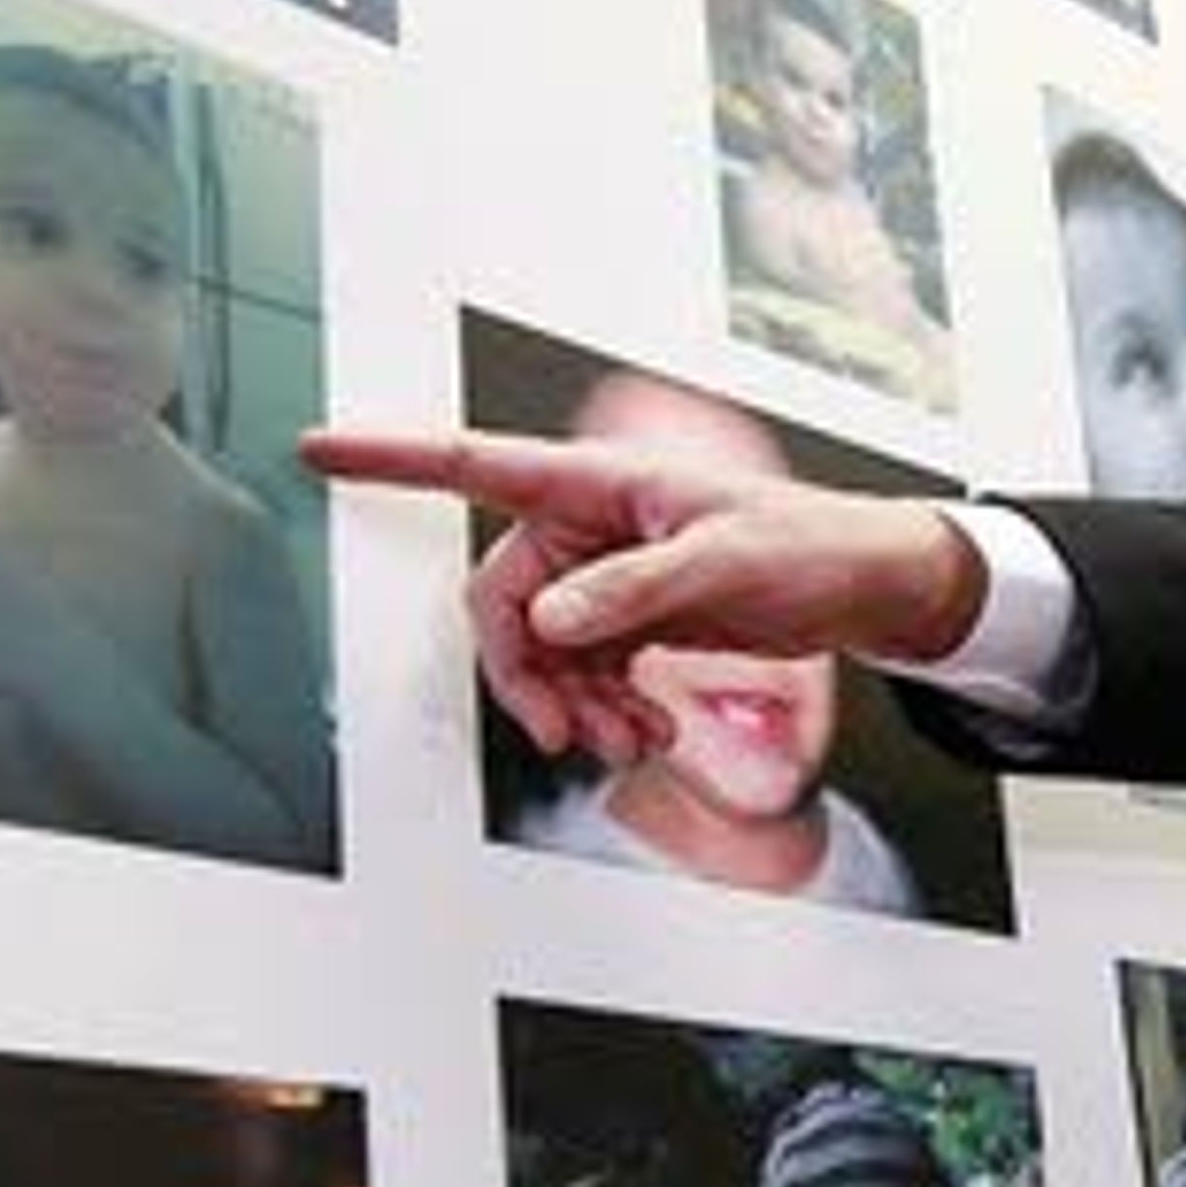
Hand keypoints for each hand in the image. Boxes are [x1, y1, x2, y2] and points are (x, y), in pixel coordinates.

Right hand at [300, 425, 985, 761]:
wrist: (861, 583)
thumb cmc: (809, 543)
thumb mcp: (725, 562)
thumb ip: (635, 589)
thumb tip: (558, 618)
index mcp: (599, 484)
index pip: (475, 463)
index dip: (393, 458)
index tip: (323, 449)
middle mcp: (590, 526)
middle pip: (504, 603)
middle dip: (530, 675)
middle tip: (570, 729)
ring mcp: (607, 575)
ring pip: (542, 650)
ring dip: (573, 704)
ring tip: (631, 737)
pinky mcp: (629, 618)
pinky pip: (582, 669)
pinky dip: (603, 707)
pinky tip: (645, 728)